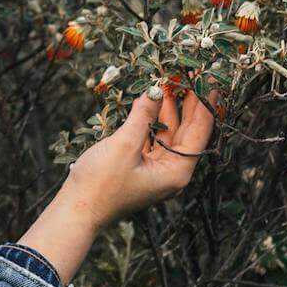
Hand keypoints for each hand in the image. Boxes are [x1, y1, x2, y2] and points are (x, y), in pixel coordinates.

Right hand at [15, 88, 215, 282]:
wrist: (77, 210)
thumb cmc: (101, 184)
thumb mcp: (124, 145)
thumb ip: (143, 116)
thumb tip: (156, 90)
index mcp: (177, 172)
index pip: (199, 132)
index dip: (204, 104)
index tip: (209, 81)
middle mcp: (172, 172)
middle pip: (188, 132)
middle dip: (188, 103)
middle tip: (190, 76)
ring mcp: (157, 170)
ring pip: (170, 133)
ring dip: (169, 109)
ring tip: (170, 83)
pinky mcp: (142, 168)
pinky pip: (154, 139)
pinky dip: (153, 120)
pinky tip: (150, 103)